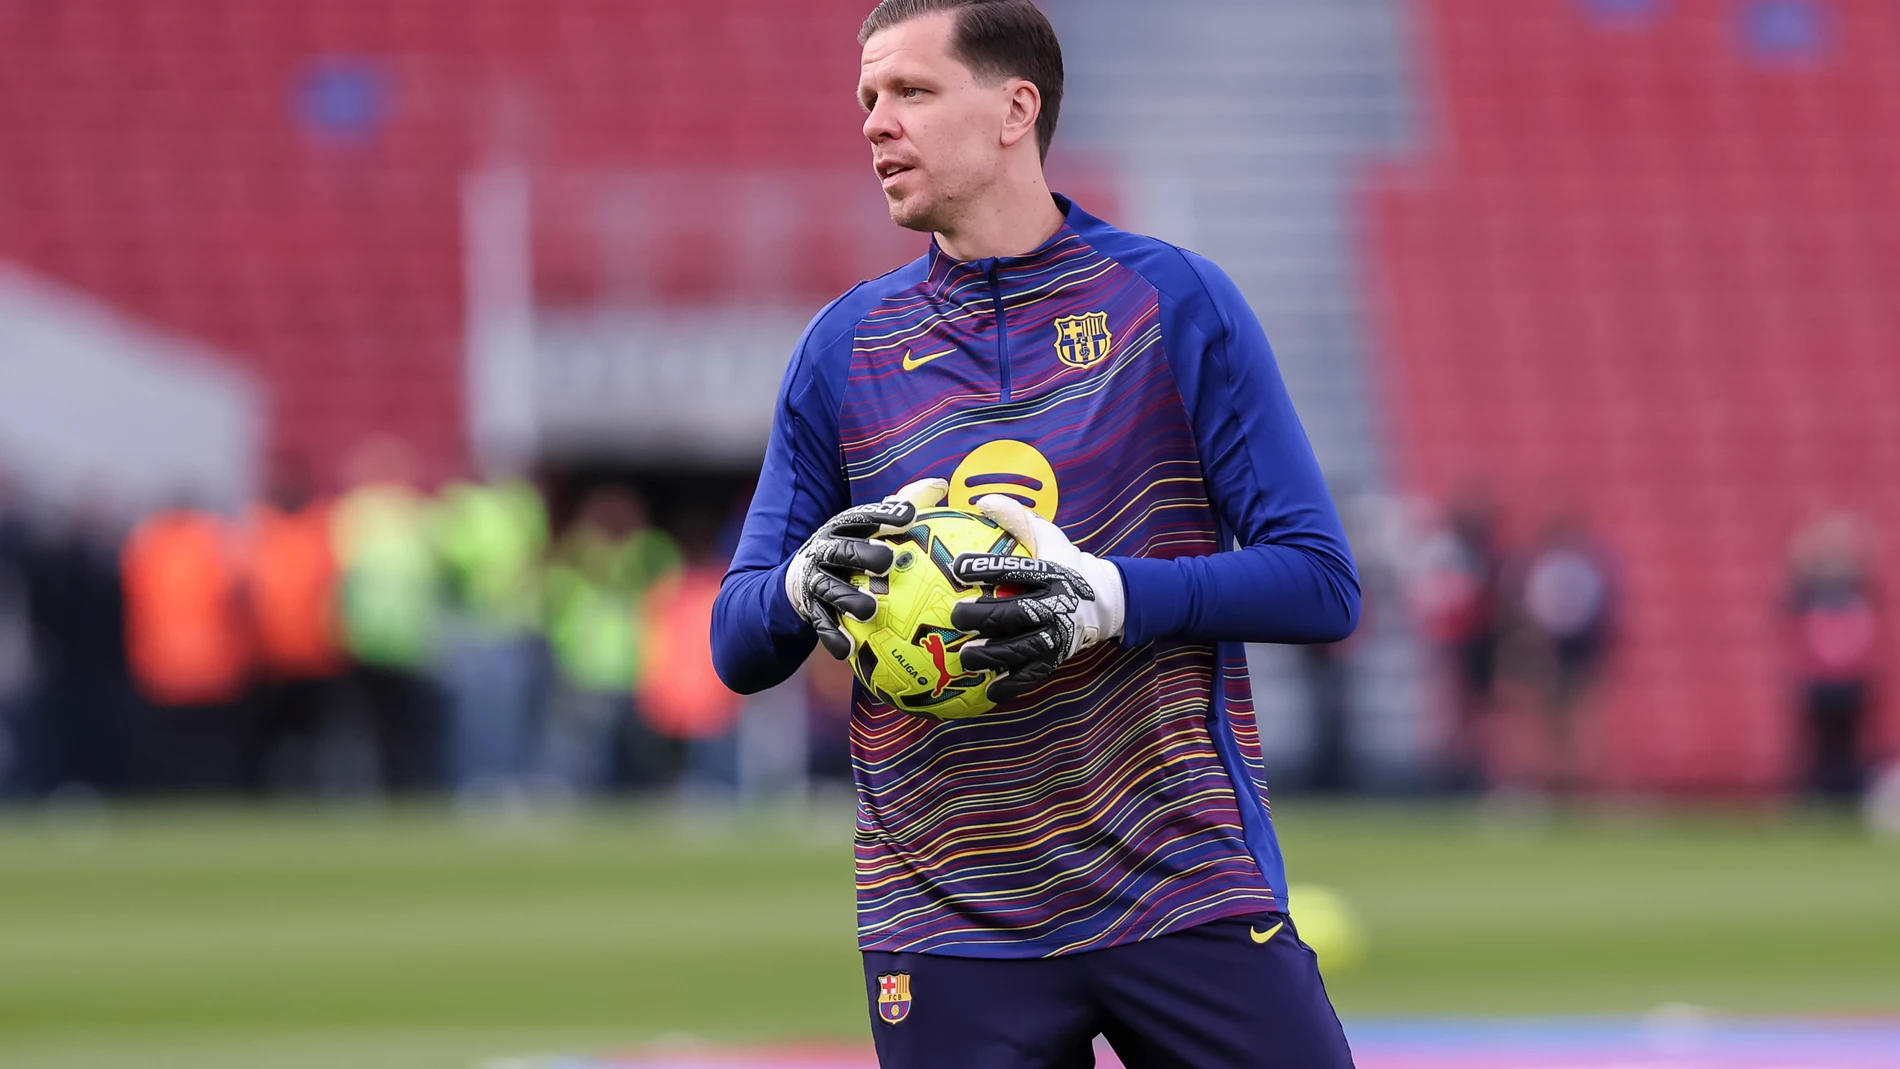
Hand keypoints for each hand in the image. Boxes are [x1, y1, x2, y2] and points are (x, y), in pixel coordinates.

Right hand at [786, 479, 948, 658]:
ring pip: (830, 588)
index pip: (863, 516)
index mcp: (843, 527)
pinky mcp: (809, 609)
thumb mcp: (869, 526)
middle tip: (887, 561)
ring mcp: (816, 580)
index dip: (885, 515)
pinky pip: (822, 625)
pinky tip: (849, 650)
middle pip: (843, 550)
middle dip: (863, 554)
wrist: (798, 581)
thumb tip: (940, 484)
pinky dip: (834, 637)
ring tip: (869, 610)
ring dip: (848, 598)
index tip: (909, 516)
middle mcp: (825, 549)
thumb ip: (904, 505)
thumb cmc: (851, 549)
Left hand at [949, 495, 1126, 701]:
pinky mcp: (1057, 658)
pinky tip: (989, 692)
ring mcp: (1056, 634)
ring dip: (992, 655)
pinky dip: (1011, 686)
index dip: (986, 568)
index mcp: (1049, 572)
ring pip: (1021, 648)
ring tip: (966, 657)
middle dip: (983, 617)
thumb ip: (1016, 517)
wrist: (1105, 599)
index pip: (1015, 569)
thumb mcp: (1048, 535)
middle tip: (955, 616)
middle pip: (1016, 613)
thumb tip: (981, 500)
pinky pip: (1032, 676)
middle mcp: (1054, 604)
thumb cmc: (1065, 562)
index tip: (958, 567)